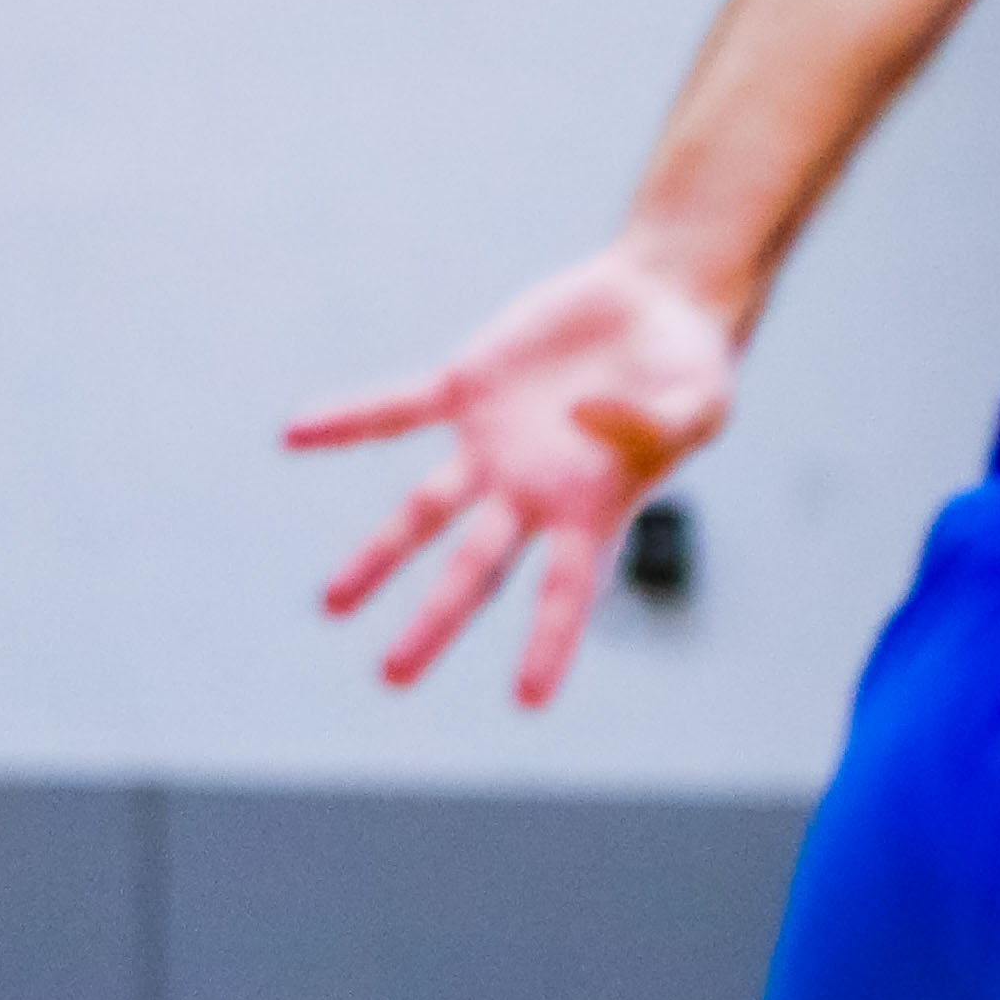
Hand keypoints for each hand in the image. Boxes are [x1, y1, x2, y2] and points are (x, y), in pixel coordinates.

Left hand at [292, 243, 738, 703]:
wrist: (657, 301)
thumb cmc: (693, 363)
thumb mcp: (701, 396)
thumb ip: (662, 421)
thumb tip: (589, 418)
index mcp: (595, 506)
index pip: (569, 589)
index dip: (550, 642)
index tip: (529, 698)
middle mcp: (534, 491)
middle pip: (474, 569)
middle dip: (434, 622)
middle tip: (393, 677)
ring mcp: (494, 445)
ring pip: (423, 511)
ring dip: (377, 556)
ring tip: (332, 606)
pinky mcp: (468, 387)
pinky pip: (397, 410)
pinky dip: (350, 421)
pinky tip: (297, 434)